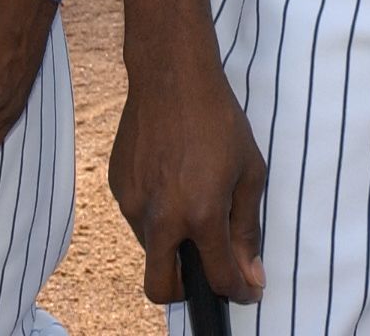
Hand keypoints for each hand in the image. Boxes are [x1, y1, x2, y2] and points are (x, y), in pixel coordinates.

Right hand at [108, 26, 265, 303]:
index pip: (217, 278)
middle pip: (161, 288)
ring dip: (172, 242)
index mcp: (200, 214)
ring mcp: (134, 204)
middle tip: (207, 269)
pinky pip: (139, 218)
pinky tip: (173, 179)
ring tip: (193, 198)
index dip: (237, 291)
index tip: (245, 290)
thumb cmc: (218, 119)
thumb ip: (247, 229)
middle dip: (185, 292)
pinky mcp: (118, 188)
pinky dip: (158, 214)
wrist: (171, 77)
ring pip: (151, 249)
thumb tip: (250, 274)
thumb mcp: (249, 172)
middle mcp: (161, 217)